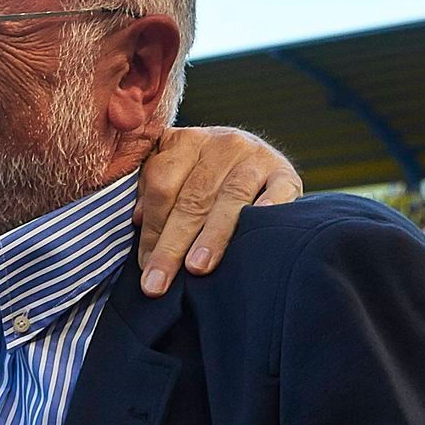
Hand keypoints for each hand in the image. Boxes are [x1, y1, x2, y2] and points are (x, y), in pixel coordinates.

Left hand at [135, 125, 301, 294]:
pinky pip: (278, 190)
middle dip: (172, 245)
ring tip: (196, 268)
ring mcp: (256, 157)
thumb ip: (154, 193)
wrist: (257, 160)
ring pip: (230, 199)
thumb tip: (139, 221)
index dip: (152, 228)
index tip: (144, 266)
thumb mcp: (176, 174)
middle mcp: (221, 143)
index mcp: (186, 141)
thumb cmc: (205, 178)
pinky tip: (255, 226)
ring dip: (212, 236)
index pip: (162, 186)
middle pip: (192, 198)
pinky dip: (269, 207)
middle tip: (157, 284)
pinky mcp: (285, 172)